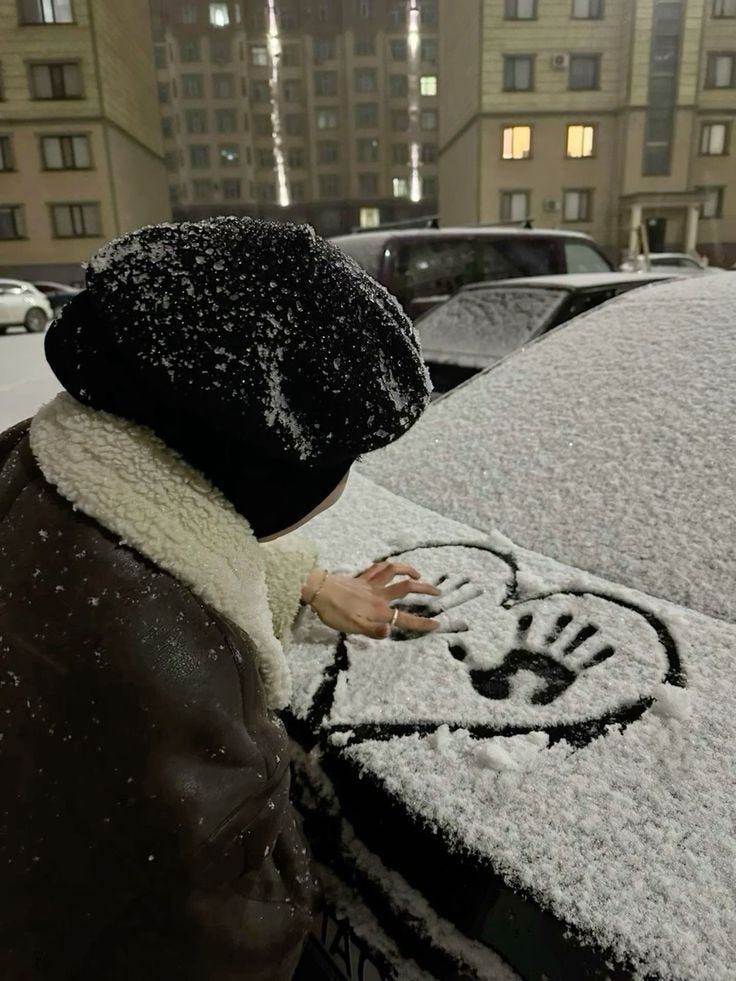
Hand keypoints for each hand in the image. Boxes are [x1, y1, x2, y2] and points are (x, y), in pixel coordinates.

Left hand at [301, 561, 440, 638]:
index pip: (404, 618)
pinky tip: (392, 567)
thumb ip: (373, 630)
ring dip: (408, 570)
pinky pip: (378, 568)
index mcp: (378, 611)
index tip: (437, 624)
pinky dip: (388, 566)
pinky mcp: (362, 577)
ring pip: (394, 571)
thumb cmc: (335, 613)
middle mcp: (379, 595)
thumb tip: (389, 631)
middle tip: (437, 591)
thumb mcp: (353, 628)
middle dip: (424, 588)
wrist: (318, 591)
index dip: (421, 623)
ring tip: (418, 573)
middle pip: (407, 587)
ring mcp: (371, 583)